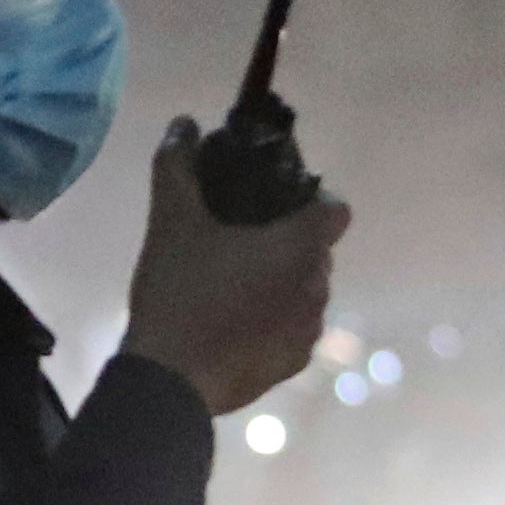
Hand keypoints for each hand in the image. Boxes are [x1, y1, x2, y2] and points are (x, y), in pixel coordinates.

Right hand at [123, 118, 345, 418]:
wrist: (168, 381)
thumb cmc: (179, 292)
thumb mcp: (171, 222)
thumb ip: (178, 165)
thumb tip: (183, 123)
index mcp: (301, 246)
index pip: (335, 210)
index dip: (311, 201)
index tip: (275, 205)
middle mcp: (318, 287)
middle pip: (317, 251)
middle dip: (288, 244)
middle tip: (240, 243)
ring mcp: (309, 332)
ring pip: (305, 292)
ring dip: (281, 284)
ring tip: (233, 286)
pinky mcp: (292, 365)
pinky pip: (293, 330)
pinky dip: (274, 322)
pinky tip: (233, 324)